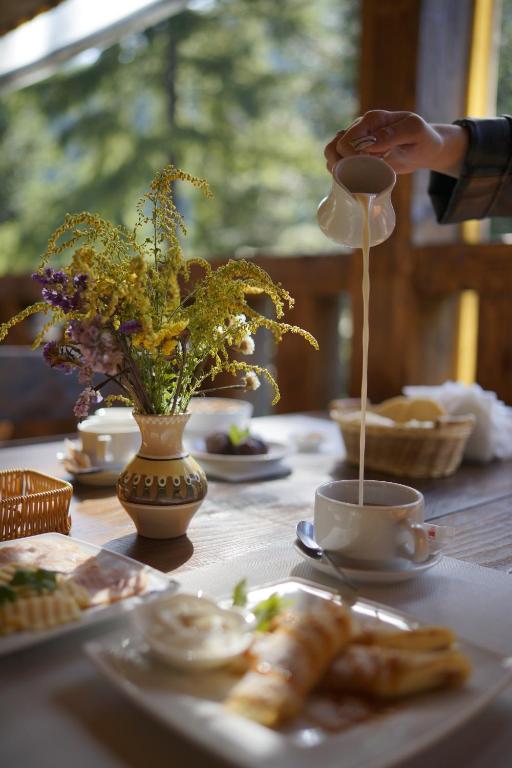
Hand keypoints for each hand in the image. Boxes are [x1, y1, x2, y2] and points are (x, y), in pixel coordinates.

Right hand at [324, 110, 467, 176]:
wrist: (424, 148)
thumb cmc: (422, 138)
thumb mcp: (414, 132)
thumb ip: (393, 134)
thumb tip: (368, 145)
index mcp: (372, 119)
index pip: (348, 141)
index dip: (353, 160)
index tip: (370, 170)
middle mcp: (359, 127)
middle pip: (334, 147)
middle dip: (345, 166)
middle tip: (364, 176)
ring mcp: (355, 140)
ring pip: (331, 154)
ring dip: (338, 170)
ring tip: (355, 179)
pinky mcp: (355, 153)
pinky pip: (337, 163)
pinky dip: (341, 173)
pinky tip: (354, 179)